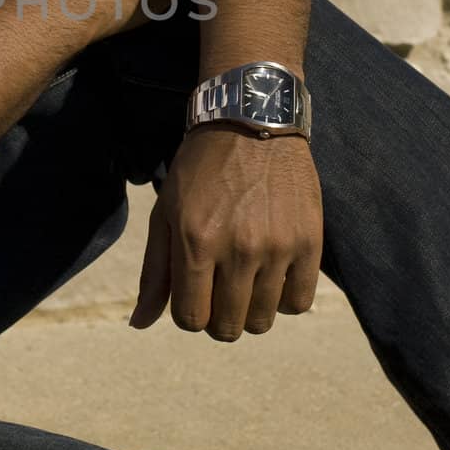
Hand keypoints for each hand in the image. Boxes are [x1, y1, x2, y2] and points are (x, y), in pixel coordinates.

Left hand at [129, 126, 322, 338]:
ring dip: (250, 309)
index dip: (189, 314)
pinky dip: (285, 298)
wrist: (253, 121)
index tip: (195, 295)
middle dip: (218, 318)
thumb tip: (139, 324)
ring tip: (246, 279)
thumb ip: (155, 272)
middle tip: (219, 290)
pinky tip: (274, 275)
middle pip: (227, 328)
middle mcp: (238, 249)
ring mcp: (278, 247)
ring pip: (262, 320)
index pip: (191, 319)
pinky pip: (299, 302)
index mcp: (196, 241)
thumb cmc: (201, 168)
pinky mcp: (310, 241)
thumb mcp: (167, 213)